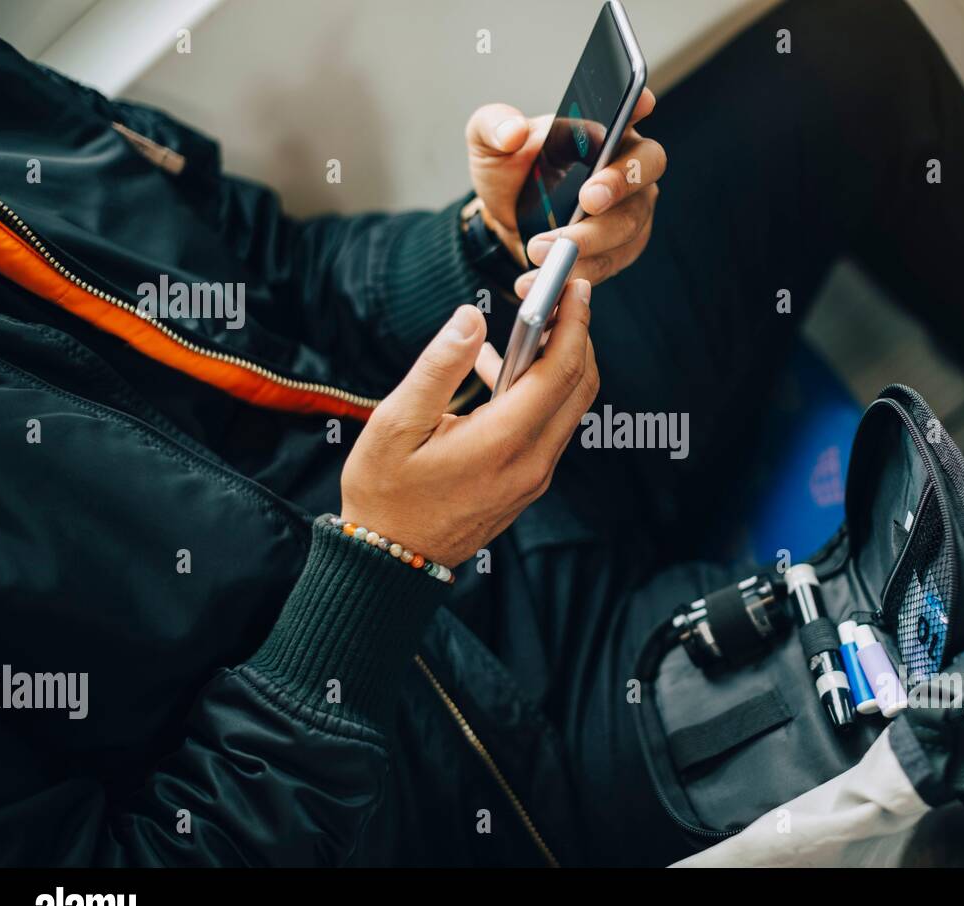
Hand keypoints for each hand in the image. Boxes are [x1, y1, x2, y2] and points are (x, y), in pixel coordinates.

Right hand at [340, 281, 597, 567]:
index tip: (576, 285)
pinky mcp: (526, 483)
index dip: (573, 323)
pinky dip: (541, 390)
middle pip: (579, 387)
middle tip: (567, 294)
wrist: (390, 562)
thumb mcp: (396, 423)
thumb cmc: (384, 493)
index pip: (559, 372)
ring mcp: (533, 476)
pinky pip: (549, 426)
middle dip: (579, 335)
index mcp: (503, 442)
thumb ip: (439, 367)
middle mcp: (532, 462)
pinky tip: (501, 369)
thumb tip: (471, 317)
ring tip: (535, 322)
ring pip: (569, 407)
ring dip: (560, 362)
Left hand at [465, 89, 664, 294]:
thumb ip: (493, 126)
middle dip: (618, 186)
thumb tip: (512, 132)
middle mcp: (629, 167)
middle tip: (587, 200)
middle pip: (643, 175)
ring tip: (541, 250)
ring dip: (586, 242)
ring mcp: (632, 211)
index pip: (631, 109)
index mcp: (604, 128)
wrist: (510, 222)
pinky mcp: (622, 250)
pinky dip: (578, 272)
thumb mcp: (489, 143)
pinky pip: (609, 264)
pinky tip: (546, 279)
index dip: (638, 105)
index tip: (638, 101)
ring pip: (626, 228)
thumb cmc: (512, 173)